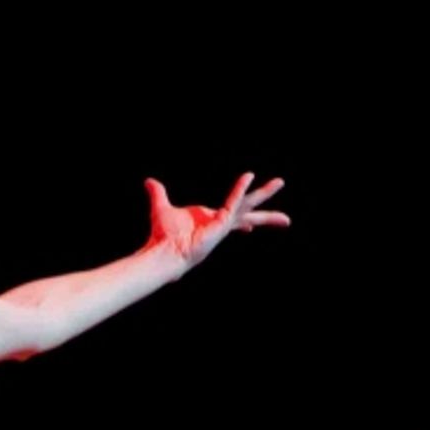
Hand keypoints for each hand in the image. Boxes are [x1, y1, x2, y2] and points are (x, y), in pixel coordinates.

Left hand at [144, 173, 287, 270]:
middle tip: (279, 186)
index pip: (231, 215)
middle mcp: (219, 224)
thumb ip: (158, 194)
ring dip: (263, 194)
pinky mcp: (221, 225)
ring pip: (247, 206)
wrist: (164, 252)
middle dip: (264, 201)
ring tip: (279, 182)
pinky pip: (233, 204)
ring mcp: (222, 225)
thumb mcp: (161, 208)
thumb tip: (149, 182)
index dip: (243, 218)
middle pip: (247, 210)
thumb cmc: (163, 236)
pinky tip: (248, 177)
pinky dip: (239, 190)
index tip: (252, 226)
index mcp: (209, 221)